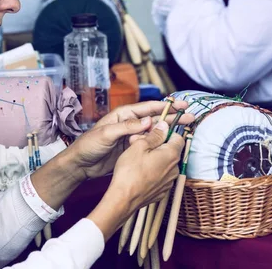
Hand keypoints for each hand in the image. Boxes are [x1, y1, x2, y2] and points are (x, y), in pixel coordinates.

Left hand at [63, 100, 193, 180]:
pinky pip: (150, 145)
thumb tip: (148, 121)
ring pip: (155, 132)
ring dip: (170, 131)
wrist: (81, 164)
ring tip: (186, 129)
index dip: (165, 106)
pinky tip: (172, 145)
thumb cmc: (89, 145)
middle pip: (155, 119)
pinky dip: (161, 144)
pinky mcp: (132, 149)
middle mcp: (130, 124)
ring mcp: (132, 137)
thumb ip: (126, 127)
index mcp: (124, 115)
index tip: (180, 105)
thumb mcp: (106, 134)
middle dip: (173, 117)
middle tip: (190, 116)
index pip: (148, 108)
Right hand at [87, 121, 184, 239]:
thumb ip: (155, 135)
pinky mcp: (162, 191)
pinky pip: (161, 176)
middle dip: (157, 146)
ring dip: (155, 159)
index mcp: (171, 155)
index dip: (166, 133)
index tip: (153, 134)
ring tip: (138, 160)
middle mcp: (175, 169)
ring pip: (165, 164)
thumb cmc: (129, 171)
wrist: (124, 199)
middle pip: (171, 151)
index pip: (178, 137)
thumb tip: (164, 126)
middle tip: (140, 146)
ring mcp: (169, 182)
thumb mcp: (139, 146)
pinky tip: (140, 173)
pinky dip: (153, 172)